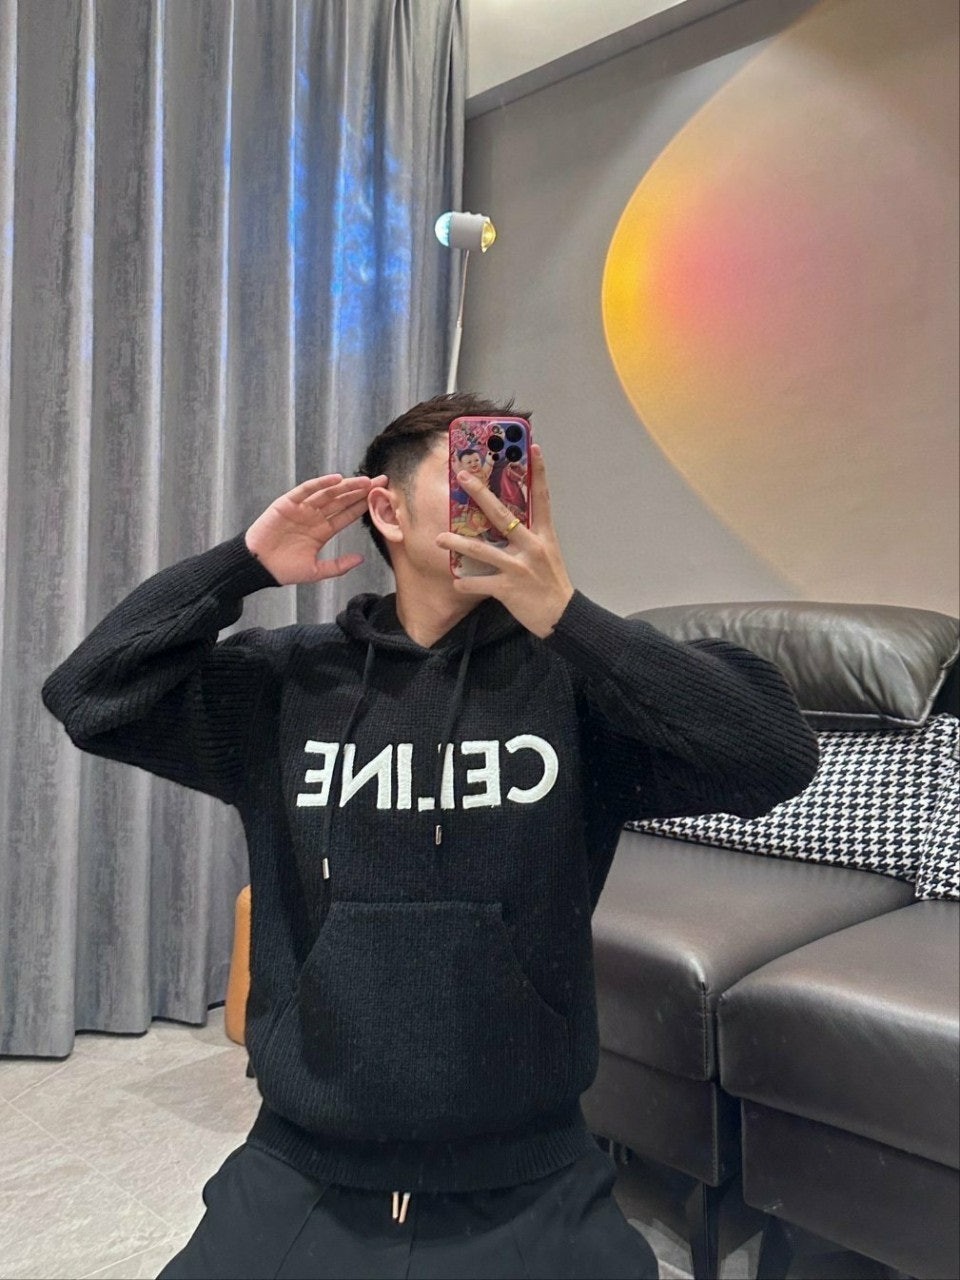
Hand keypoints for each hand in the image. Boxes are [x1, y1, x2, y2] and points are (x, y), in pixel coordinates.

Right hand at [245, 472, 386, 585]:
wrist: (258, 567)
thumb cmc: (284, 570)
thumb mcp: (316, 571)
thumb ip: (338, 566)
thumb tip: (360, 560)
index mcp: (322, 531)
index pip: (346, 515)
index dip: (362, 506)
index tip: (380, 499)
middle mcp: (314, 517)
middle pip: (341, 501)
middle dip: (360, 492)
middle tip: (380, 483)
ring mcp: (301, 509)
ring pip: (327, 493)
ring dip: (346, 486)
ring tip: (364, 480)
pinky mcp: (287, 503)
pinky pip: (306, 490)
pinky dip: (320, 484)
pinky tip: (336, 479)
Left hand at [435, 444, 573, 637]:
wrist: (562, 616)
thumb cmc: (551, 584)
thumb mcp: (547, 554)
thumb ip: (529, 537)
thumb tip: (509, 522)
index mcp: (543, 535)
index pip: (542, 497)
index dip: (539, 472)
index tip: (534, 448)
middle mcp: (531, 547)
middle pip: (502, 515)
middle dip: (480, 494)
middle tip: (462, 477)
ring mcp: (519, 567)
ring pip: (482, 550)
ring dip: (457, 543)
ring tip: (439, 538)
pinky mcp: (508, 588)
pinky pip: (479, 583)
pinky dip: (465, 582)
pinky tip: (456, 581)